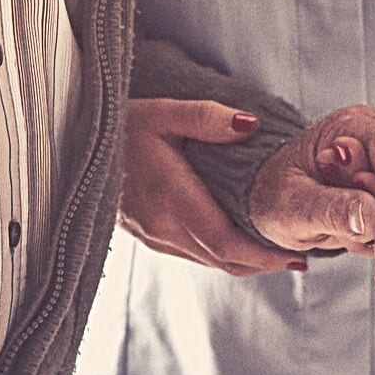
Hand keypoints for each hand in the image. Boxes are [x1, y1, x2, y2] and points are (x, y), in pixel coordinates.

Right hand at [120, 98, 306, 276]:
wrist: (74, 144)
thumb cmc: (122, 125)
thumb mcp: (165, 112)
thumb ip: (209, 118)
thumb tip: (251, 126)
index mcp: (171, 199)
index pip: (226, 243)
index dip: (263, 256)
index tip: (296, 257)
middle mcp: (164, 227)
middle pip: (224, 260)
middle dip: (263, 262)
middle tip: (301, 256)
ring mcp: (155, 236)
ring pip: (209, 261)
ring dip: (245, 261)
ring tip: (279, 251)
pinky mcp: (150, 236)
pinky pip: (194, 254)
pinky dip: (224, 254)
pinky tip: (241, 241)